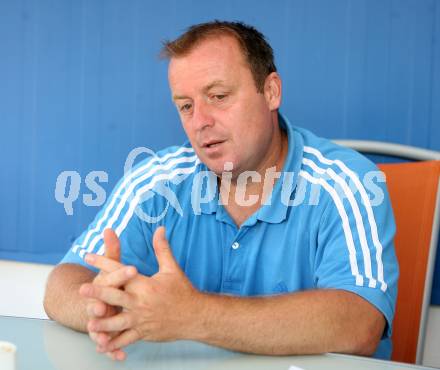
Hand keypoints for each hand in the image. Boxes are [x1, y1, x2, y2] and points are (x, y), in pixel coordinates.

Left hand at [80, 226, 200, 354]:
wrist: (195, 316)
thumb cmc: (183, 291)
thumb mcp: (171, 268)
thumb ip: (162, 249)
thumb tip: (160, 229)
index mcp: (145, 285)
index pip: (121, 271)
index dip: (104, 262)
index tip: (89, 256)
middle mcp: (140, 302)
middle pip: (116, 296)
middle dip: (98, 293)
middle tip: (82, 289)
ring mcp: (141, 319)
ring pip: (118, 323)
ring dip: (103, 324)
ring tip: (89, 323)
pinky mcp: (144, 333)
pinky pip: (126, 340)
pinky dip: (113, 345)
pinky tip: (101, 346)